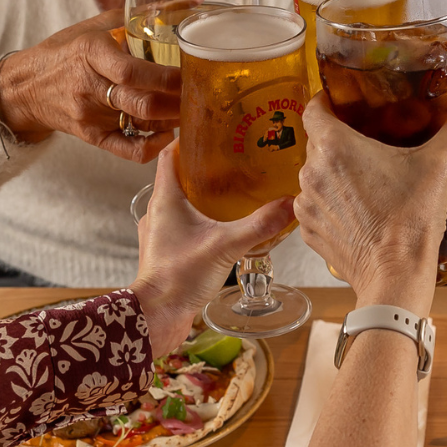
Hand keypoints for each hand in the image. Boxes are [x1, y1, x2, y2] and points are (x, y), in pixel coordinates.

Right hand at [0, 0, 198, 162]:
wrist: (24, 87)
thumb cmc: (66, 50)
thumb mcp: (99, 24)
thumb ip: (147, 12)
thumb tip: (195, 0)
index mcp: (91, 53)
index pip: (131, 72)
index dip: (166, 78)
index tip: (192, 72)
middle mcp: (89, 87)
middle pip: (141, 102)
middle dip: (177, 101)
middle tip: (201, 93)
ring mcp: (89, 116)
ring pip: (140, 124)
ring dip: (172, 118)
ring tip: (192, 108)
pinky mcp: (91, 137)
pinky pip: (127, 149)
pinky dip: (153, 146)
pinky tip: (168, 134)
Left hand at [130, 141, 296, 356]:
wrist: (156, 317)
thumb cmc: (179, 277)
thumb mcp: (226, 245)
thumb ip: (259, 224)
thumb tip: (290, 204)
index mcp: (165, 198)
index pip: (167, 155)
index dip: (185, 139)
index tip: (207, 130)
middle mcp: (157, 211)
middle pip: (176, 177)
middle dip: (201, 167)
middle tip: (229, 159)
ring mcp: (159, 232)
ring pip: (179, 202)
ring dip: (200, 194)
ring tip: (229, 191)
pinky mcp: (165, 251)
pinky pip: (181, 225)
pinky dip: (198, 219)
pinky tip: (220, 226)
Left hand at [295, 94, 446, 312]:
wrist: (395, 276)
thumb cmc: (410, 221)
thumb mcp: (438, 168)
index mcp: (334, 147)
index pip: (314, 108)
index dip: (326, 101)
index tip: (341, 103)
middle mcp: (312, 172)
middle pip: (317, 142)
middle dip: (339, 141)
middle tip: (366, 144)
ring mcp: (306, 204)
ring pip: (315, 174)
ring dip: (334, 174)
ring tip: (364, 180)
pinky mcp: (309, 230)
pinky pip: (314, 205)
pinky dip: (330, 203)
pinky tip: (356, 208)